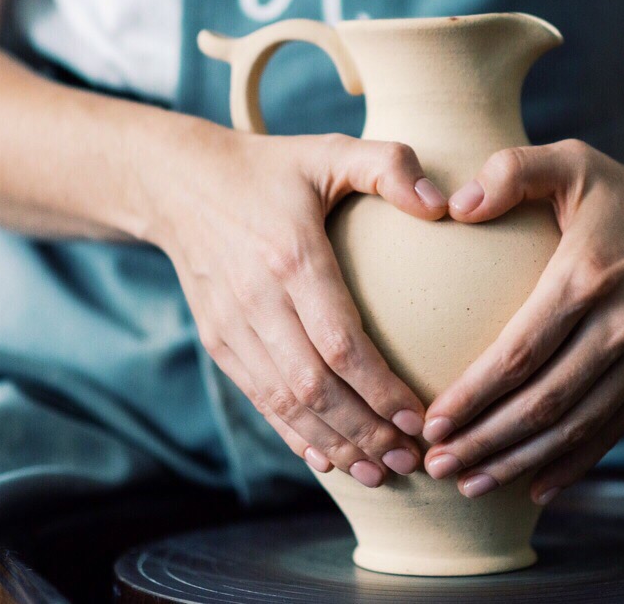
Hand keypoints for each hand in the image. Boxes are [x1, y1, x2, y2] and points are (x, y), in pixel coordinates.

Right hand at [144, 122, 448, 486]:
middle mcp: (257, 301)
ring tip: (379, 471)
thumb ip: (389, 165)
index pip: (341, 342)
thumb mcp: (331, 150)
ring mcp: (233, 327)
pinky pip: (259, 400)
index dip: (380, 388)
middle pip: (315, 387)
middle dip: (365, 431)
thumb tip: (444, 204)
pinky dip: (294, 435)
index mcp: (292, 257)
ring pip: (285, 403)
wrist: (179, 185)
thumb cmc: (271, 168)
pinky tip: (329, 458)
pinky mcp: (219, 342)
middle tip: (412, 459)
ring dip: (334, 443)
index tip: (418, 416)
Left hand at [421, 140, 623, 502]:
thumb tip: (454, 207)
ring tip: (468, 483)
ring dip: (520, 462)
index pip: (522, 350)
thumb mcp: (571, 160)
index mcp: (587, 274)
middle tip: (435, 464)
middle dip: (485, 441)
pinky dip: (573, 464)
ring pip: (577, 426)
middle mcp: (621, 323)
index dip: (475, 393)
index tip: (431, 421)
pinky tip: (533, 488)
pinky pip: (613, 430)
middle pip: (545, 402)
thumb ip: (510, 171)